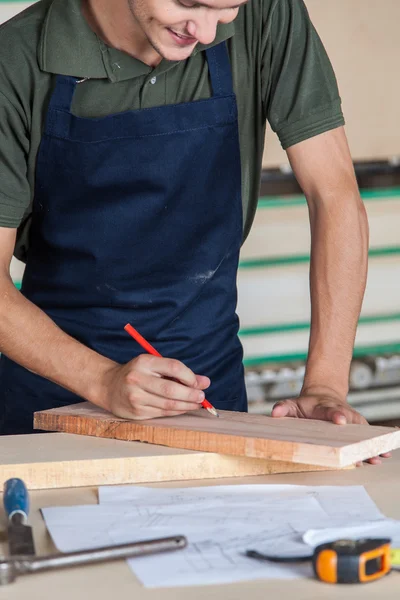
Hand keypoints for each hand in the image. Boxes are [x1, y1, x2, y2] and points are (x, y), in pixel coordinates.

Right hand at [100, 354, 209, 419]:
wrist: (108, 386)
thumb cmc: (137, 373)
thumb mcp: (154, 366)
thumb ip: (178, 372)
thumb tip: (204, 382)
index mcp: (144, 362)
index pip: (173, 367)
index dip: (190, 377)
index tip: (200, 383)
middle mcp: (137, 379)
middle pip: (171, 389)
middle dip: (191, 394)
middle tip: (202, 396)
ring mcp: (136, 397)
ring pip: (168, 404)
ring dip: (187, 405)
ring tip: (197, 403)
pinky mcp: (136, 412)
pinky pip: (162, 413)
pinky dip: (176, 411)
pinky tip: (184, 408)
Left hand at [271, 387, 390, 465]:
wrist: (323, 395)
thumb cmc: (307, 405)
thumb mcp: (293, 403)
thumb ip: (284, 407)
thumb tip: (275, 413)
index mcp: (324, 408)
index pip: (330, 411)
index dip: (336, 415)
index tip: (341, 421)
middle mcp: (341, 413)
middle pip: (351, 424)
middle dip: (356, 437)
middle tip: (362, 450)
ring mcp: (351, 421)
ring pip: (362, 433)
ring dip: (369, 445)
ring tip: (377, 457)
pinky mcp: (357, 428)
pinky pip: (368, 437)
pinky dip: (375, 446)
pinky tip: (383, 456)